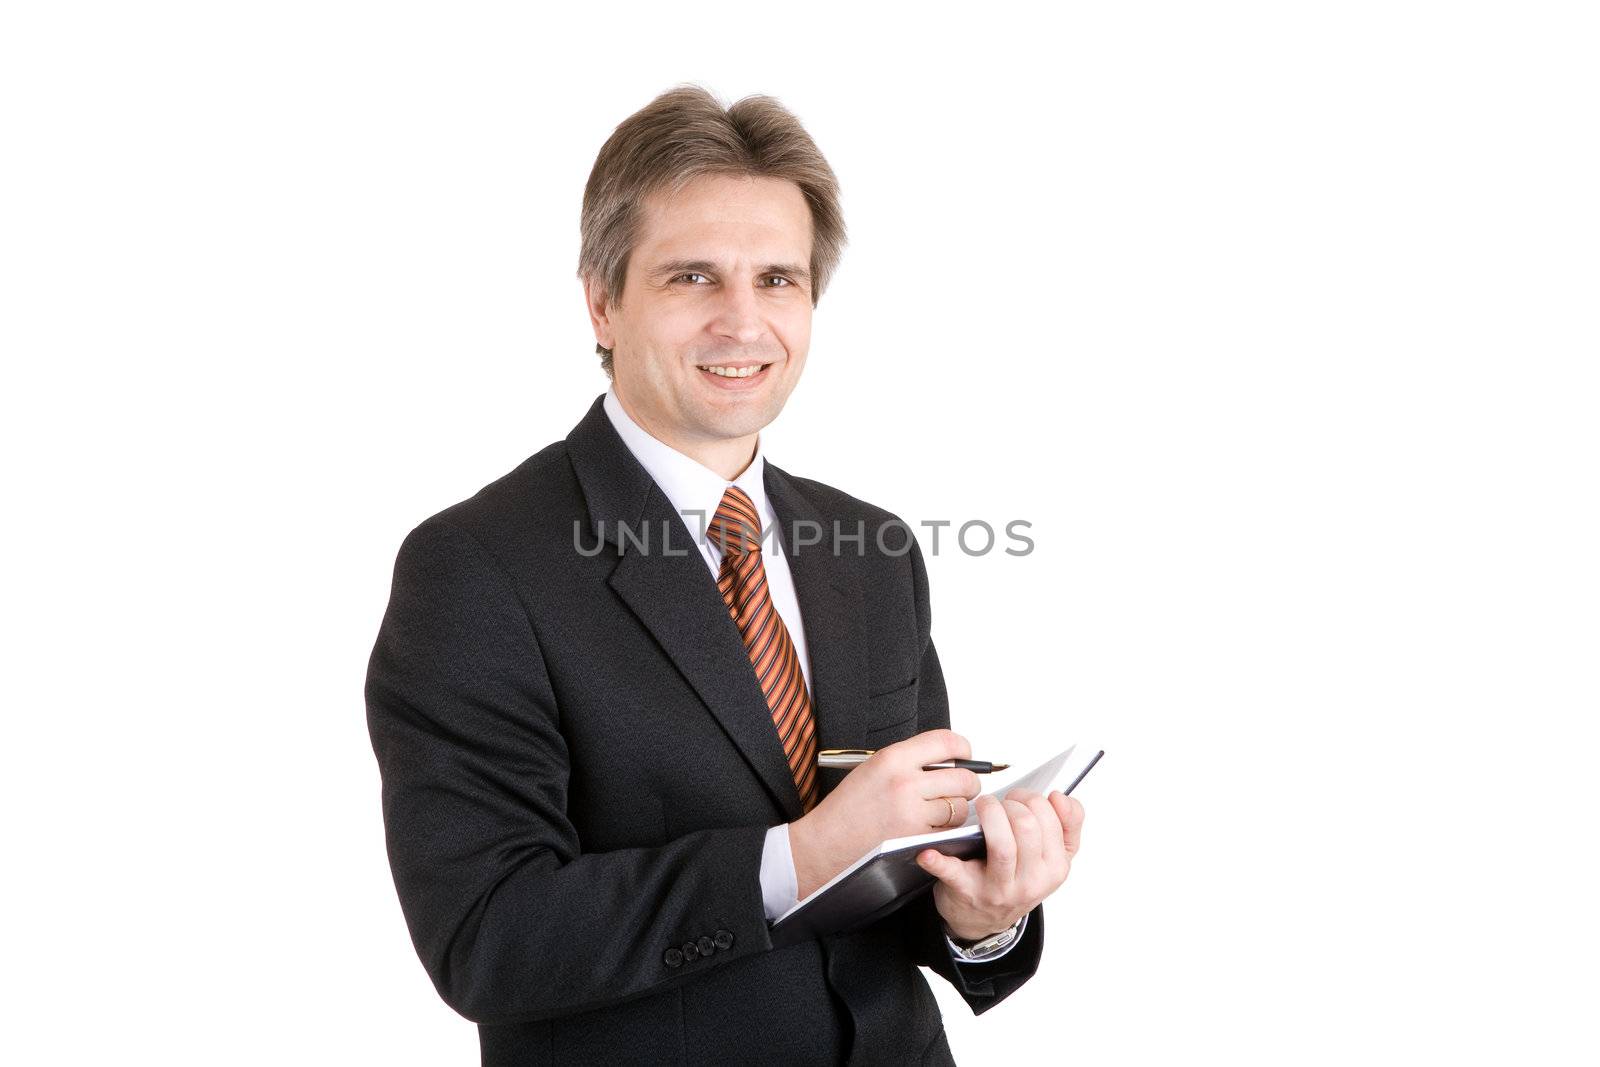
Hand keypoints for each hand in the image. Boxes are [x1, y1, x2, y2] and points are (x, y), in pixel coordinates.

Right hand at [789, 730, 982, 898]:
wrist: (826, 842)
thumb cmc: (847, 807)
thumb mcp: (874, 767)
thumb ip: (910, 760)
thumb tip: (948, 759)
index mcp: (893, 758)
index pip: (947, 742)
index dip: (963, 749)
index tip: (965, 755)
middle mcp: (906, 783)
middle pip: (964, 777)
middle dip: (968, 782)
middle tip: (961, 786)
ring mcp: (913, 813)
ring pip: (959, 806)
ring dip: (955, 808)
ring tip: (937, 810)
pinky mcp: (917, 839)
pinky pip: (948, 830)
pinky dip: (945, 829)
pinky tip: (928, 826)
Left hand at [916, 788, 1084, 941]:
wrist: (983, 919)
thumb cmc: (1016, 878)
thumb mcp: (1050, 858)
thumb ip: (1067, 825)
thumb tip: (1062, 797)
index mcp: (1056, 868)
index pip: (1051, 821)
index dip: (1033, 798)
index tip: (1019, 797)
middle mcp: (1031, 882)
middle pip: (1027, 828)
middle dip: (1011, 803)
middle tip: (999, 802)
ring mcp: (999, 889)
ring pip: (1002, 846)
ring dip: (990, 816)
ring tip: (983, 806)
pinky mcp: (967, 892)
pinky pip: (953, 874)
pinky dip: (938, 862)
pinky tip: (927, 853)